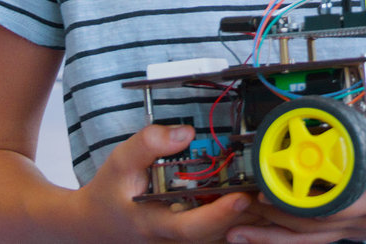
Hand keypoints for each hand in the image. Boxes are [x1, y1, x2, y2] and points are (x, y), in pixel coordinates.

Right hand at [76, 124, 263, 243]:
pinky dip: (241, 214)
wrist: (96, 223)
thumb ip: (149, 144)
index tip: (241, 195)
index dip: (220, 213)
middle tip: (269, 186)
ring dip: (250, 213)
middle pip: (221, 231)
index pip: (194, 227)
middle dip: (248, 210)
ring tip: (269, 188)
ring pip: (227, 233)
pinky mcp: (195, 236)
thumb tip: (185, 133)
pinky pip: (224, 230)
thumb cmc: (109, 193)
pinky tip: (254, 193)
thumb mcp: (120, 162)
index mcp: (158, 224)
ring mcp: (187, 240)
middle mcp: (177, 238)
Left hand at [229, 128, 365, 243]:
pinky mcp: (355, 227)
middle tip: (230, 212)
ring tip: (232, 233)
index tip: (265, 193)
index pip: (327, 208)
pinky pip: (313, 238)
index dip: (293, 204)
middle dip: (267, 222)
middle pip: (305, 229)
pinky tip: (266, 234)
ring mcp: (356, 228)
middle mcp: (360, 221)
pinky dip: (286, 238)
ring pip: (305, 239)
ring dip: (269, 237)